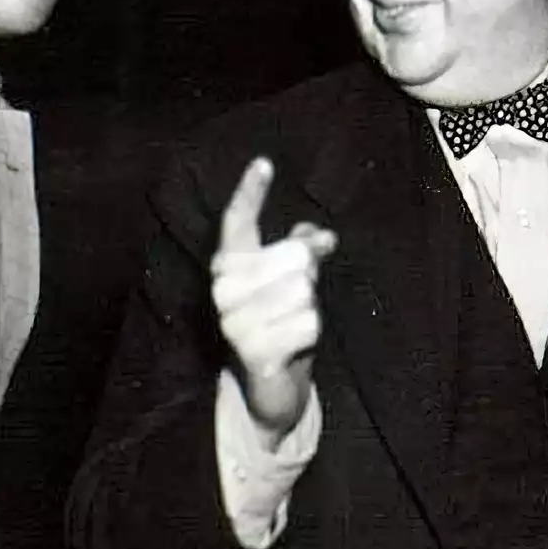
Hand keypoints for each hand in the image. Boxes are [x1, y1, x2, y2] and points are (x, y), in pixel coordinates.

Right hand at [211, 157, 336, 440]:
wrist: (268, 385)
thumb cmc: (280, 323)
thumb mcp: (290, 284)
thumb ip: (303, 252)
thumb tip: (324, 236)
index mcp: (230, 266)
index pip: (237, 223)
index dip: (250, 193)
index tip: (264, 163)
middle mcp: (223, 289)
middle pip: (292, 257)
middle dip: (307, 276)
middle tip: (296, 300)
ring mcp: (234, 321)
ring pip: (303, 291)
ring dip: (310, 310)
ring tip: (290, 325)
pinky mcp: (254, 351)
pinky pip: (308, 323)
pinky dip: (311, 333)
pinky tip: (294, 345)